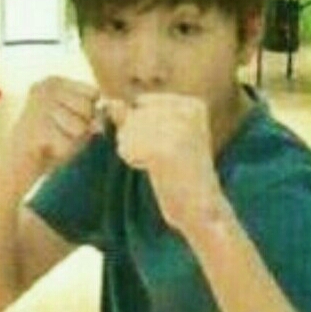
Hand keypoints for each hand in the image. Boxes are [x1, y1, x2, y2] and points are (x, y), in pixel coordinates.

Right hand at [0, 76, 99, 198]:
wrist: (15, 163)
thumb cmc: (50, 140)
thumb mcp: (74, 123)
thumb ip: (91, 118)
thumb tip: (98, 125)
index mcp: (54, 82)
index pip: (93, 92)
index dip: (89, 112)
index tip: (69, 120)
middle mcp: (44, 88)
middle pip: (87, 108)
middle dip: (81, 127)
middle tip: (59, 133)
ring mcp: (38, 106)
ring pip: (79, 127)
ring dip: (71, 141)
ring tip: (53, 141)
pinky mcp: (35, 127)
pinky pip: (67, 144)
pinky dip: (62, 152)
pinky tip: (47, 148)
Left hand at [111, 93, 222, 232]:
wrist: (202, 209)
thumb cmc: (178, 172)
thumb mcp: (159, 134)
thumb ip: (133, 115)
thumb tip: (109, 103)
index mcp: (192, 104)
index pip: (141, 102)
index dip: (143, 126)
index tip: (170, 144)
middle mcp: (187, 111)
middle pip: (132, 115)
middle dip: (137, 138)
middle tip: (165, 158)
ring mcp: (176, 129)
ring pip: (125, 130)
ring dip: (134, 150)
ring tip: (161, 164)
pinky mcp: (163, 149)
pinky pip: (124, 146)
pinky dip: (133, 159)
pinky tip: (155, 169)